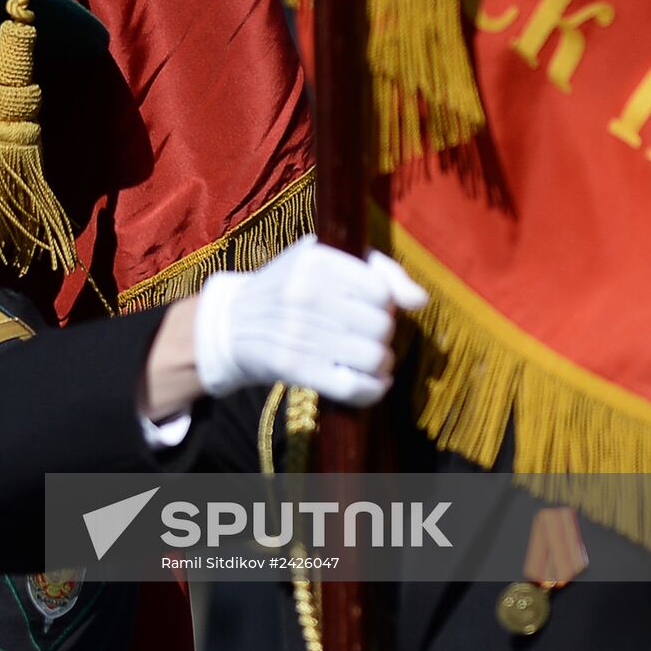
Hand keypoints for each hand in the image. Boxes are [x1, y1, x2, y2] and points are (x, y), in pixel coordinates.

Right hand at [193, 236, 427, 406]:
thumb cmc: (287, 289)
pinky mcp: (295, 368)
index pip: (381, 290)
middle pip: (380, 326)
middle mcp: (306, 293)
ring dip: (381, 365)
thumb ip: (378, 271)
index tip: (369, 307)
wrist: (231, 324)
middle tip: (366, 336)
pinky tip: (372, 383)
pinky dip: (373, 390)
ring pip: (373, 357)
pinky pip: (354, 387)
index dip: (384, 303)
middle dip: (382, 336)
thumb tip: (419, 300)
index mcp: (315, 259)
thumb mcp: (323, 262)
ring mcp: (299, 333)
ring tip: (370, 361)